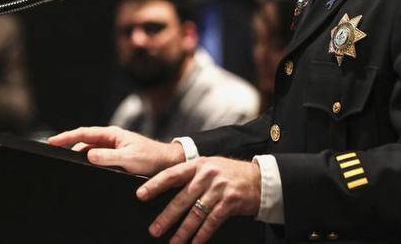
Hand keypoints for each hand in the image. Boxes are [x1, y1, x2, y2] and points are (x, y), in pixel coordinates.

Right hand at [48, 126, 183, 175]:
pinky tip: (84, 171)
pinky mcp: (116, 158)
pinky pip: (98, 159)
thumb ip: (109, 157)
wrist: (168, 163)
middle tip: (55, 157)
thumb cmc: (151, 158)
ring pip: (90, 152)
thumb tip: (89, 155)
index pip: (85, 133)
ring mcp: (113, 148)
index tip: (51, 141)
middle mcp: (111, 139)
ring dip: (80, 157)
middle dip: (69, 147)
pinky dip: (89, 163)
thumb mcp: (129, 158)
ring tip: (68, 166)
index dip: (67, 136)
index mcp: (113, 134)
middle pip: (84, 142)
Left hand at [137, 156, 260, 242]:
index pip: (173, 174)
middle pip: (182, 198)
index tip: (140, 195)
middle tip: (154, 230)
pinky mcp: (230, 202)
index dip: (155, 185)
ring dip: (183, 231)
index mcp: (199, 164)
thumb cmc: (230, 174)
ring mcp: (219, 188)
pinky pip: (211, 222)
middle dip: (166, 217)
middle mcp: (207, 175)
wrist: (259, 179)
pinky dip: (201, 235)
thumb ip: (191, 175)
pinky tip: (194, 243)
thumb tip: (166, 191)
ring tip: (173, 242)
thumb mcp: (210, 167)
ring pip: (195, 214)